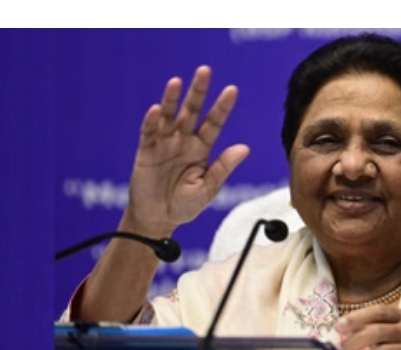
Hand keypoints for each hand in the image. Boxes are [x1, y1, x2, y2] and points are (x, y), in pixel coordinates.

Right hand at [126, 65, 249, 234]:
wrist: (158, 219)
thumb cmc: (185, 204)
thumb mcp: (208, 188)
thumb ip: (223, 167)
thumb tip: (245, 148)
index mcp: (201, 148)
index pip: (214, 123)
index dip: (222, 107)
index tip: (232, 90)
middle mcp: (183, 141)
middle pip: (192, 111)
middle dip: (198, 92)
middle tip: (205, 71)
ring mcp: (164, 144)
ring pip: (169, 116)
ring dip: (172, 99)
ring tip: (177, 82)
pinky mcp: (146, 151)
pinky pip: (149, 133)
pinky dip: (152, 121)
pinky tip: (157, 110)